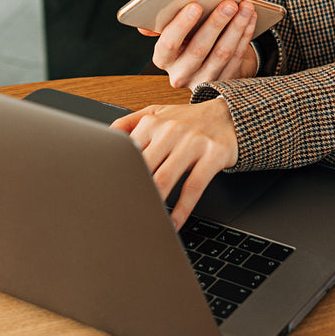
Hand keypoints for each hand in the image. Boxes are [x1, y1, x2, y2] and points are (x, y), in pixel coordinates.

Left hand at [112, 98, 238, 227]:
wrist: (229, 116)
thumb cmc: (189, 120)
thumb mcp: (158, 113)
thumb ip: (129, 123)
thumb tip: (105, 138)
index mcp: (153, 122)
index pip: (128, 153)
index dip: (118, 176)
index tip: (109, 195)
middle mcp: (171, 130)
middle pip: (144, 168)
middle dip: (133, 192)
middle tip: (123, 213)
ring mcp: (193, 142)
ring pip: (165, 178)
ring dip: (153, 203)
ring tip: (145, 220)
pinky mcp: (214, 155)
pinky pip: (193, 187)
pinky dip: (182, 210)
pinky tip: (174, 223)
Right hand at [139, 0, 258, 89]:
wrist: (207, 62)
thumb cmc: (188, 38)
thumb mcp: (173, 32)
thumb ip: (161, 25)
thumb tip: (144, 25)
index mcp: (163, 59)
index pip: (167, 44)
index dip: (181, 25)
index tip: (195, 5)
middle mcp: (180, 75)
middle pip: (198, 49)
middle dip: (216, 23)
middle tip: (229, 3)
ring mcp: (203, 81)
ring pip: (222, 53)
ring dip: (236, 28)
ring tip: (245, 8)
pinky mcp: (224, 83)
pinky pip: (237, 58)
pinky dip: (245, 35)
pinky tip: (250, 19)